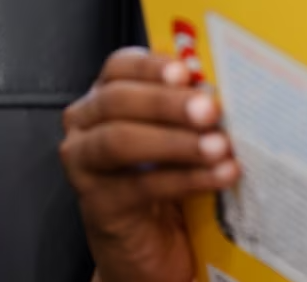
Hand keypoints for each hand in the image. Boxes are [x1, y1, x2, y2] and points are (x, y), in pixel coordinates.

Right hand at [61, 47, 240, 281]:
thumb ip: (192, 107)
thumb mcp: (181, 131)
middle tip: (210, 110)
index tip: (188, 71)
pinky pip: (140, 186)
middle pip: (118, 100)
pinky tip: (219, 176)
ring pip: (120, 142)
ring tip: (219, 146)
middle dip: (168, 103)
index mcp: (106, 95)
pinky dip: (186, 179)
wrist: (152, 240)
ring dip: (175, 142)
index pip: (120, 66)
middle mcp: (86, 124)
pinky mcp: (97, 203)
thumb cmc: (169, 173)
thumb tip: (222, 87)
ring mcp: (84, 164)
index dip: (153, 66)